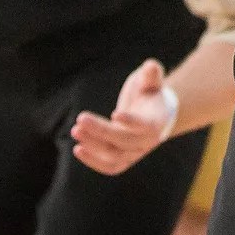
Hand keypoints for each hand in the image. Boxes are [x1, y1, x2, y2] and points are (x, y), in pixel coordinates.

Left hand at [70, 59, 175, 175]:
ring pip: (115, 155)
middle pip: (124, 141)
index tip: (114, 113)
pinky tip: (78, 149)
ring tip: (76, 130)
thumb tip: (150, 66)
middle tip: (80, 118)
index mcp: (158, 121)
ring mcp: (136, 153)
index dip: (131, 122)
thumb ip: (151, 73)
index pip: (146, 126)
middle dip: (101, 131)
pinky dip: (94, 162)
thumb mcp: (152, 79)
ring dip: (93, 146)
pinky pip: (110, 167)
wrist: (154, 113)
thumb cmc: (150, 92)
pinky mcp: (125, 160)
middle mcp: (148, 141)